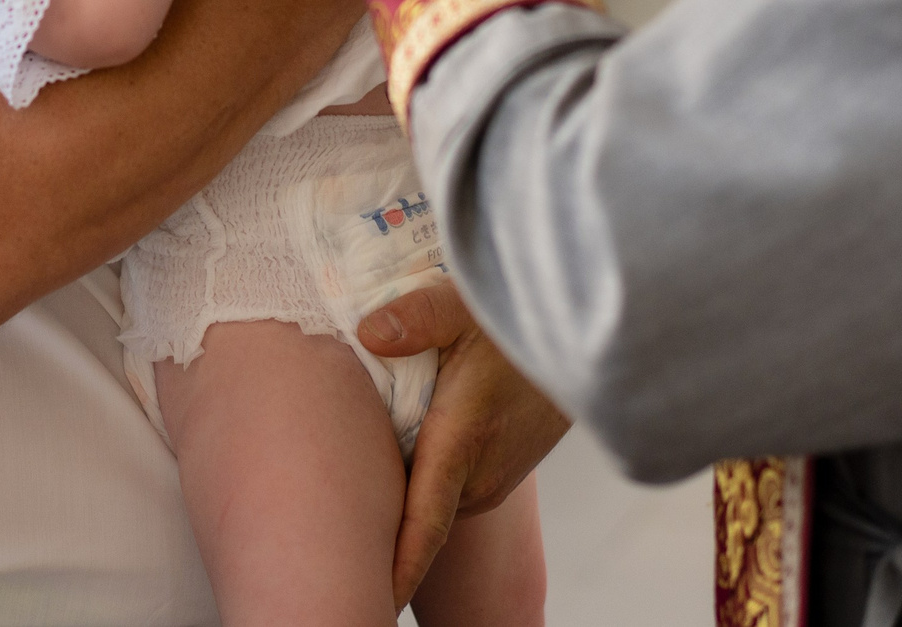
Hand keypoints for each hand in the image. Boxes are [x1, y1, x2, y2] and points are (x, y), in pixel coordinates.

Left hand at [361, 282, 571, 606]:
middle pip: (412, 512)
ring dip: (398, 495)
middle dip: (374, 525)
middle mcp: (478, 475)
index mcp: (462, 442)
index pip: (422, 525)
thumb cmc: (517, 320)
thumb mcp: (465, 305)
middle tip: (322, 534)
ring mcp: (491, 479)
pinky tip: (398, 452)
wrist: (579, 339)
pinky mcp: (497, 473)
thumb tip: (367, 333)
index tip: (374, 601)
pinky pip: (446, 487)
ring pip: (428, 498)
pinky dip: (419, 481)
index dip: (396, 568)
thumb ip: (416, 318)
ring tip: (346, 493)